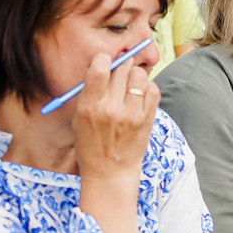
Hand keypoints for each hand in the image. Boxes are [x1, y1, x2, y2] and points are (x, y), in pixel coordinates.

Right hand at [73, 52, 157, 182]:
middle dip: (121, 66)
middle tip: (120, 73)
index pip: (100, 67)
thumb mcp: (79, 119)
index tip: (105, 62)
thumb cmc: (91, 145)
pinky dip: (148, 88)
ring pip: (140, 75)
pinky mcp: (147, 120)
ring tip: (130, 85)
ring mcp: (131, 115)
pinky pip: (153, 89)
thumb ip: (89, 92)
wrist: (109, 173)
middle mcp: (111, 109)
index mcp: (89, 107)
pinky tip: (140, 97)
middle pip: (122, 68)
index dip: (104, 59)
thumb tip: (103, 63)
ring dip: (136, 76)